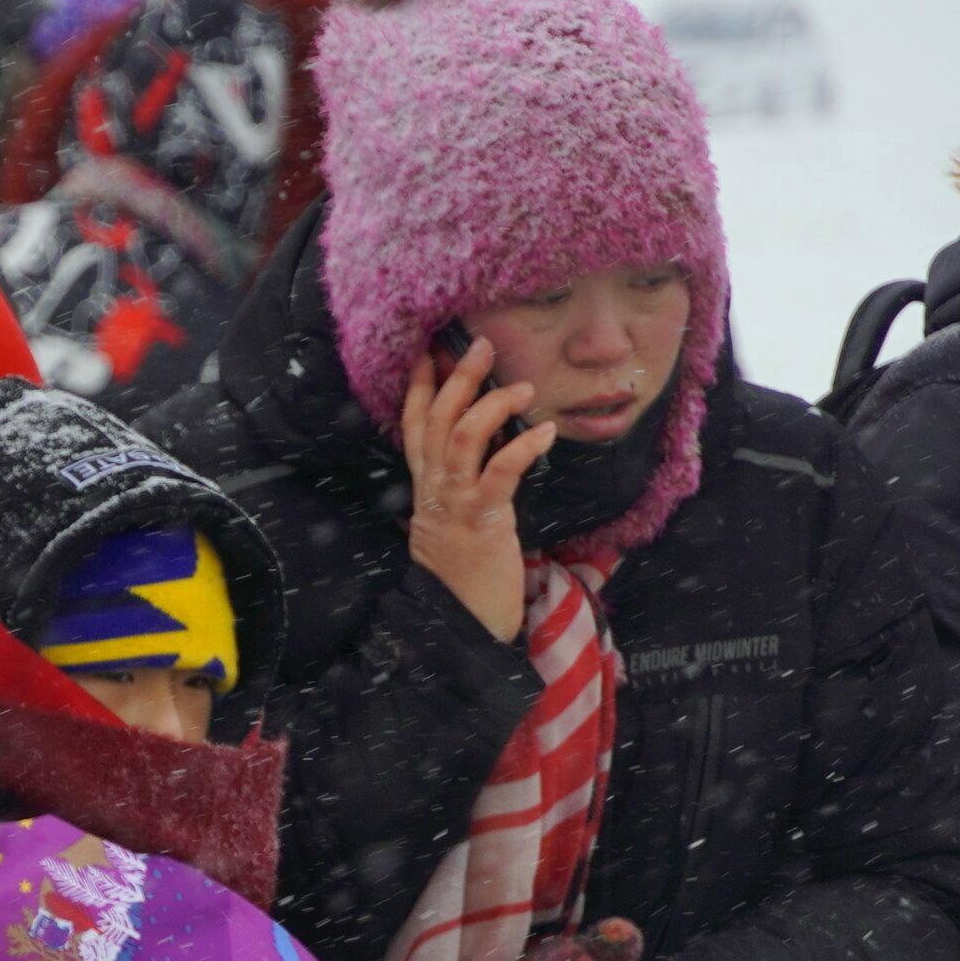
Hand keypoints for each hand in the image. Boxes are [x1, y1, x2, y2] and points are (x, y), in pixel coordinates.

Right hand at [402, 340, 551, 640]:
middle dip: (457, 378)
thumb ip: (461, 480)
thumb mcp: (455, 516)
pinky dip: (522, 448)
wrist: (460, 615)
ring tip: (522, 386)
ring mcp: (455, 502)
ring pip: (461, 438)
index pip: (414, 424)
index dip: (418, 385)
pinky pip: (499, 474)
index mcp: (427, 484)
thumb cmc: (465, 568)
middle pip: (437, 419)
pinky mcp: (482, 519)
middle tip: (481, 345)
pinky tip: (545, 433)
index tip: (429, 349)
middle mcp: (434, 486)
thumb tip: (486, 441)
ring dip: (491, 405)